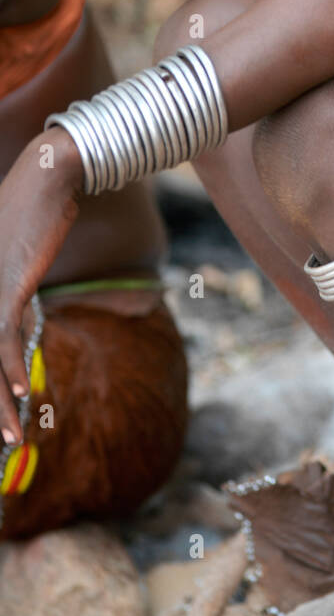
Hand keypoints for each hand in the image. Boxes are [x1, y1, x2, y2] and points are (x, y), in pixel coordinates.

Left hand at [0, 132, 82, 442]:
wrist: (46, 180)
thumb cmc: (32, 215)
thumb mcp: (18, 262)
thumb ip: (13, 296)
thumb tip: (19, 328)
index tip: (0, 418)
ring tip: (9, 436)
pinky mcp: (5, 287)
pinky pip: (3, 339)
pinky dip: (8, 370)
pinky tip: (18, 394)